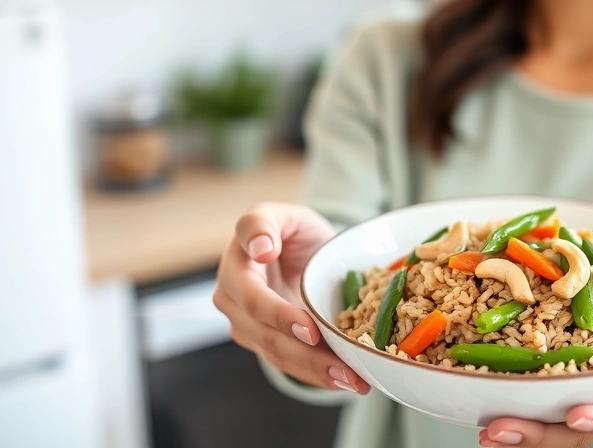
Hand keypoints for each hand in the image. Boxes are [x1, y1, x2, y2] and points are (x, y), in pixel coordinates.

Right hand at [212, 202, 369, 393]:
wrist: (302, 250)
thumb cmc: (292, 230)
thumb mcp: (282, 214)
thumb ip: (260, 223)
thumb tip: (260, 249)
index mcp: (235, 268)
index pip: (253, 298)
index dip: (280, 316)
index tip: (311, 330)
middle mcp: (234, 301)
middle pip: (267, 336)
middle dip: (307, 355)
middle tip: (345, 368)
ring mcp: (248, 326)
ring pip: (279, 356)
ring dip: (317, 372)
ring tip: (354, 381)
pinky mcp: (266, 342)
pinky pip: (290, 365)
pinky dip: (317, 376)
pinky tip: (346, 381)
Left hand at [479, 317, 592, 446]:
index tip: (578, 416)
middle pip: (578, 428)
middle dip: (540, 434)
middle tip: (499, 431)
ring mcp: (590, 399)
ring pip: (552, 422)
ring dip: (517, 427)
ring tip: (483, 429)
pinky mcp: (565, 386)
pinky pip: (539, 400)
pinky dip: (511, 403)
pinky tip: (477, 406)